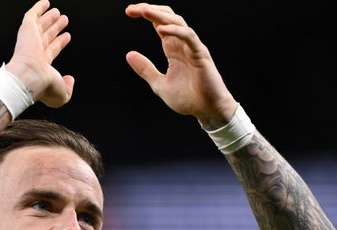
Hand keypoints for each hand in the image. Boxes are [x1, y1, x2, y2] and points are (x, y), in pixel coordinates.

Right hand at [6, 0, 73, 107]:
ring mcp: (30, 40)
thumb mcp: (62, 95)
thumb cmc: (43, 87)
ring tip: (58, 12)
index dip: (59, 43)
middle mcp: (35, 52)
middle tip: (63, 20)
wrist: (30, 77)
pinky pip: (32, 15)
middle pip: (47, 36)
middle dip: (55, 28)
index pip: (51, 50)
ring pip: (41, 26)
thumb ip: (68, 88)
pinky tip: (46, 2)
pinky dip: (38, 8)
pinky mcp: (27, 29)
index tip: (67, 36)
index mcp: (41, 66)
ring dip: (49, 18)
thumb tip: (70, 79)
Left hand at [125, 3, 236, 128]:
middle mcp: (183, 45)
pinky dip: (175, 31)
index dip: (146, 15)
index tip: (129, 12)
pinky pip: (189, 36)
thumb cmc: (189, 99)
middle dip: (150, 10)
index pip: (160, 24)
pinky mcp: (201, 54)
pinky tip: (161, 30)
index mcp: (173, 50)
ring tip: (145, 11)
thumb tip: (129, 54)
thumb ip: (146, 69)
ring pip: (178, 22)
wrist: (208, 111)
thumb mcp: (160, 84)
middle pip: (168, 17)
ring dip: (161, 15)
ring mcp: (193, 48)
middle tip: (132, 9)